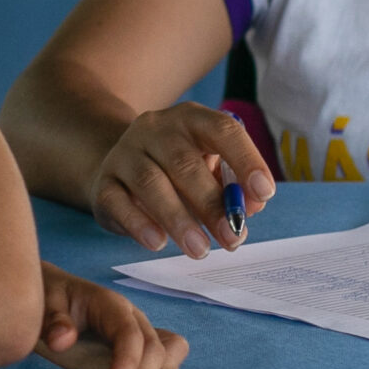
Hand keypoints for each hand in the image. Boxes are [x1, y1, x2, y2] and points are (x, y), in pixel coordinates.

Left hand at [32, 264, 187, 368]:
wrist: (54, 298)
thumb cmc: (50, 300)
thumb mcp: (45, 303)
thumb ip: (53, 321)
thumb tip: (63, 340)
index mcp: (110, 305)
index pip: (129, 332)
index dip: (128, 360)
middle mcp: (133, 318)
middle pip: (154, 347)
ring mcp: (141, 333)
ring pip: (169, 353)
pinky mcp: (142, 350)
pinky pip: (166, 360)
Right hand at [92, 104, 272, 258]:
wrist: (120, 165)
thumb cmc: (177, 171)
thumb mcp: (208, 170)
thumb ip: (232, 187)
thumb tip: (249, 208)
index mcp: (191, 119)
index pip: (221, 130)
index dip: (246, 160)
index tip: (264, 193)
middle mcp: (155, 128)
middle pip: (184, 162)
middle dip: (212, 204)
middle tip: (231, 238)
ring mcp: (125, 153)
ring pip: (150, 182)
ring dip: (178, 219)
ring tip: (199, 249)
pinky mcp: (104, 182)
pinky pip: (118, 201)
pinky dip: (139, 224)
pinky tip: (158, 243)